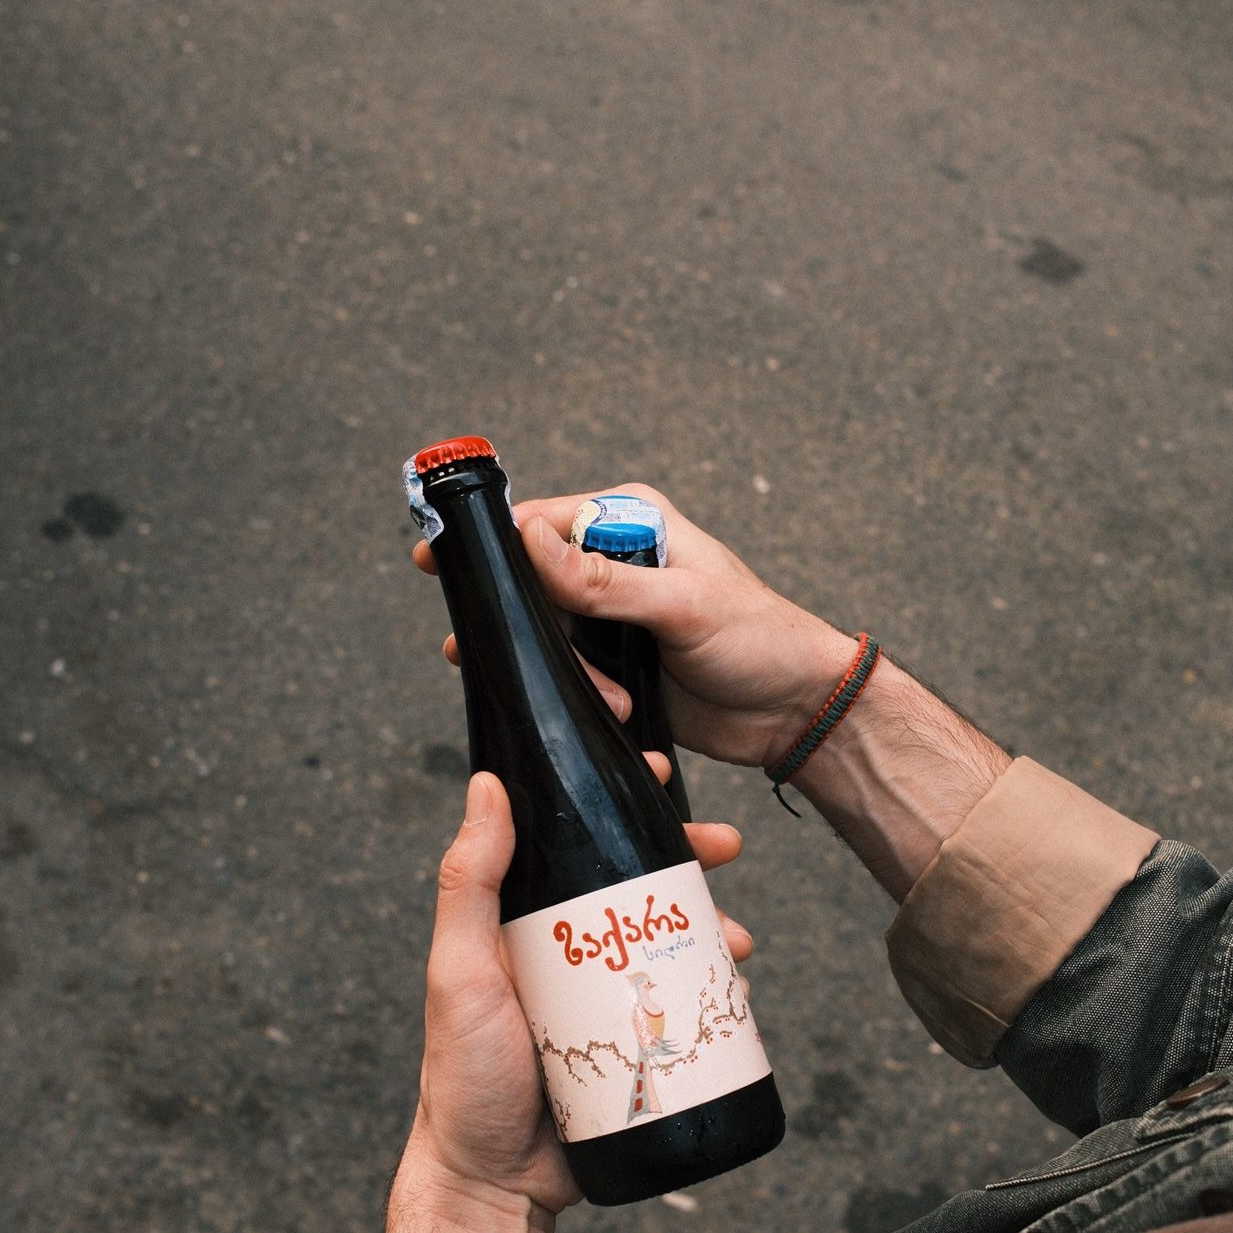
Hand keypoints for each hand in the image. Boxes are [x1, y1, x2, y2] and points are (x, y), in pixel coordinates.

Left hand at [387, 761, 754, 1232]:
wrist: (495, 1185)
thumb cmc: (462, 1078)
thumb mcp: (458, 971)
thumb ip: (468, 883)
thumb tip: (486, 785)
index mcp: (521, 925)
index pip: (572, 844)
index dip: (615, 806)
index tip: (655, 776)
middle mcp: (563, 953)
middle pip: (635, 886)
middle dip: (686, 860)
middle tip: (724, 849)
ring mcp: (601, 1000)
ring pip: (668, 943)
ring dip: (713, 927)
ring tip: (737, 941)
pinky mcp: (634, 1048)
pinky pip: (683, 1006)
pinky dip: (716, 989)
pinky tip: (736, 992)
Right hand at [413, 482, 858, 768]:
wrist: (796, 712)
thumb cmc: (758, 640)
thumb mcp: (681, 606)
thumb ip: (603, 580)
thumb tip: (529, 537)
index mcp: (629, 521)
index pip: (537, 521)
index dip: (487, 543)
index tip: (437, 562)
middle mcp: (611, 561)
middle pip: (527, 585)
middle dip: (530, 630)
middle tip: (504, 657)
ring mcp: (608, 617)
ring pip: (542, 639)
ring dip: (566, 674)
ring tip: (614, 697)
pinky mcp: (610, 665)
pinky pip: (564, 676)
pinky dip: (578, 696)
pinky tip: (612, 710)